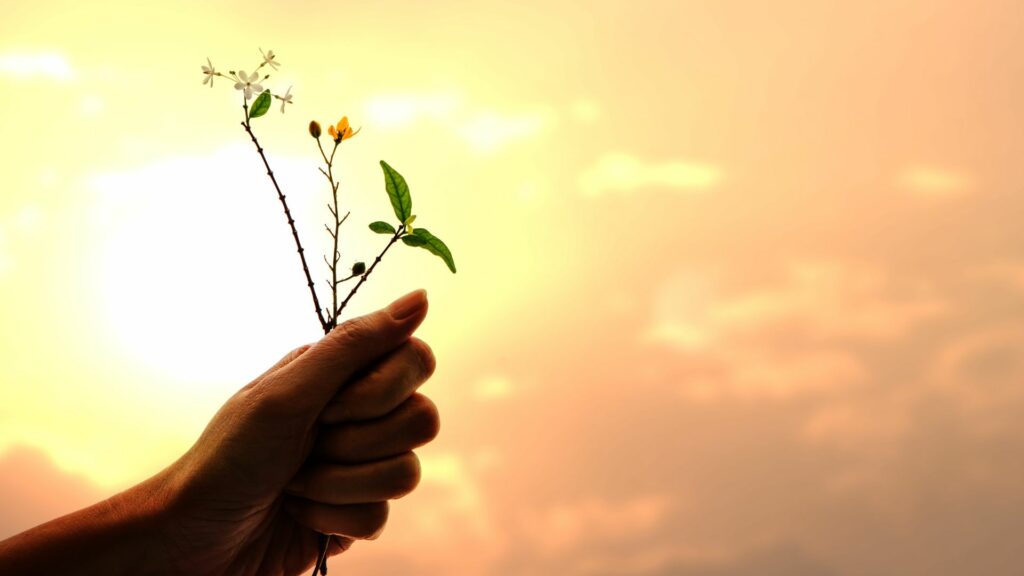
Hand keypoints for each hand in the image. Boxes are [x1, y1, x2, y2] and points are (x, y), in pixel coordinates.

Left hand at [159, 289, 438, 574]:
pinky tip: (298, 514)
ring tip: (294, 486)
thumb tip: (421, 297)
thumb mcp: (288, 392)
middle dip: (355, 443)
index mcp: (343, 374)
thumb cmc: (228, 456)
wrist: (195, 539)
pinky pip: (381, 517)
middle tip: (307, 446)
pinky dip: (331, 520)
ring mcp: (362, 466)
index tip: (330, 406)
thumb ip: (356, 344)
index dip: (383, 390)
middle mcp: (360, 416)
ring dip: (337, 485)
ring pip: (406, 474)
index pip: (416, 360)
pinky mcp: (356, 513)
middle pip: (421, 420)